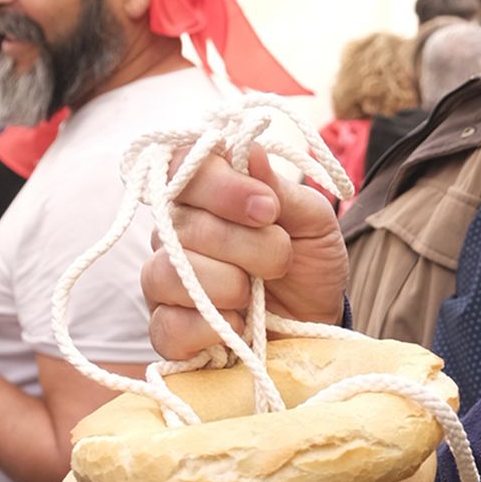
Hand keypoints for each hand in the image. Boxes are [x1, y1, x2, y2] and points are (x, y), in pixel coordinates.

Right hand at [140, 144, 347, 362]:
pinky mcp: (166, 330)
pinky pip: (168, 326)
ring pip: (170, 273)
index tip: (268, 208)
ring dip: (229, 286)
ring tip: (256, 297)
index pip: (183, 168)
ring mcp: (164, 281)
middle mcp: (173, 232)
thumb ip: (281, 190)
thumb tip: (250, 152)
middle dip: (247, 246)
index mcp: (203, 195)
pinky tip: (239, 325)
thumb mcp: (313, 223)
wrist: (316, 324)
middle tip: (281, 259)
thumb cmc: (308, 266)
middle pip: (182, 225)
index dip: (221, 187)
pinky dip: (213, 328)